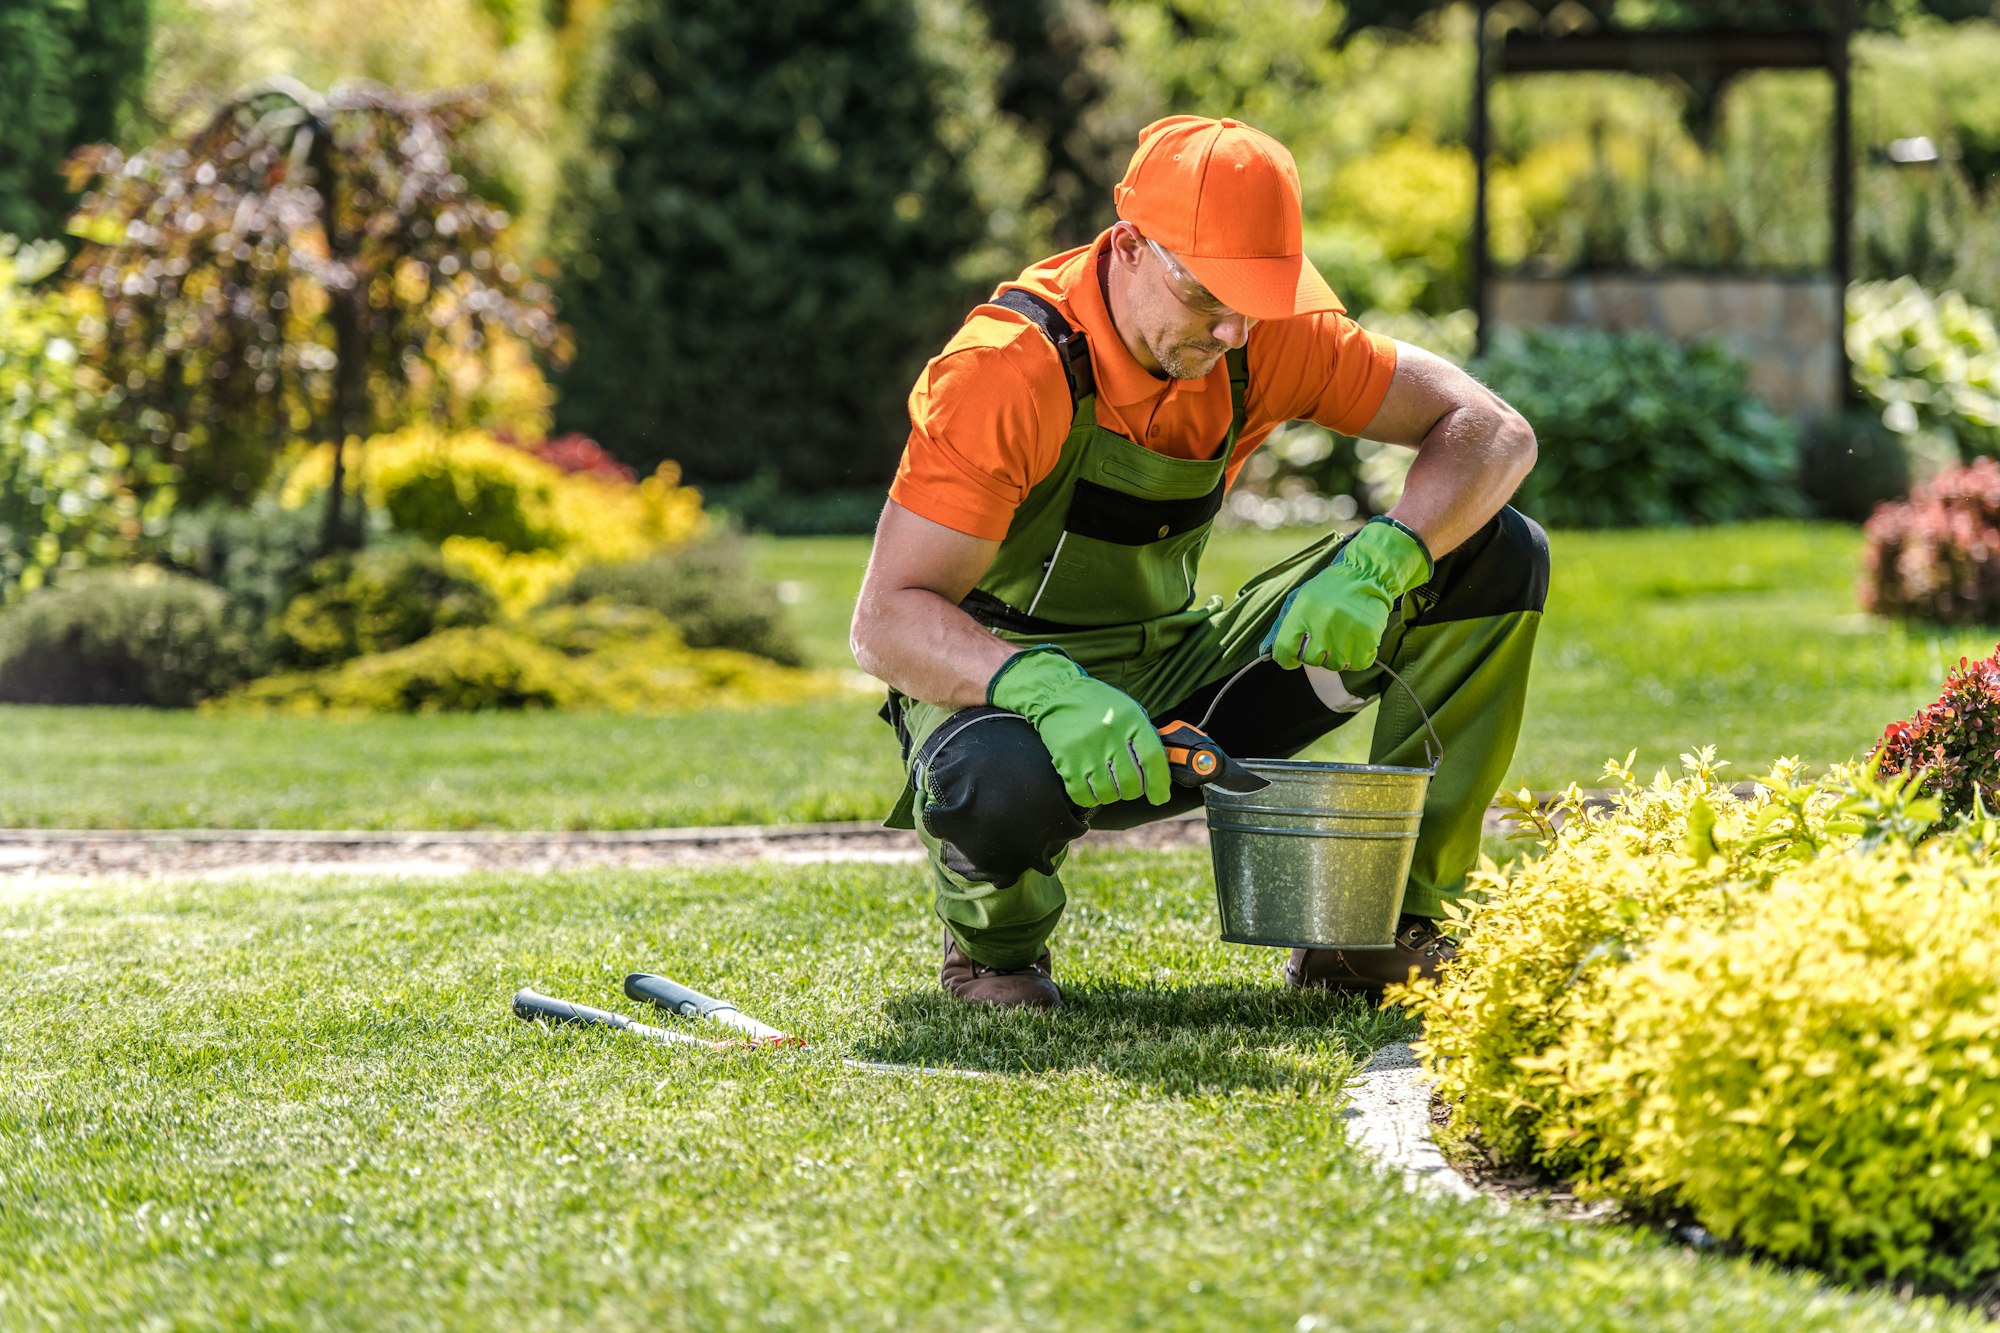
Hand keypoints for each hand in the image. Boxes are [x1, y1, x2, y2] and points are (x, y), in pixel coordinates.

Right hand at [988, 648, 1169, 807]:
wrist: (1057, 693)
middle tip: (1129, 786)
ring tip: (1108, 782)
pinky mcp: (1065, 760)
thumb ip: (1146, 737)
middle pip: (1130, 782)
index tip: (1159, 796)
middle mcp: (1108, 734)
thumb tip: (1161, 772)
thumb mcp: (1129, 710)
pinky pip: (1082, 795)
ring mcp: (1085, 749)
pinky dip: (1090, 798)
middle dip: (1133, 791)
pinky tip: (1091, 787)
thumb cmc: (1097, 705)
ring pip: (1107, 793)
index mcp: (1130, 719)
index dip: (1159, 784)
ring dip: (1112, 795)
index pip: (1152, 759)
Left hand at [1263, 517, 1431, 671]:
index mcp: (1302, 611)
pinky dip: (1357, 657)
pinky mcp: (1367, 637)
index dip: (1286, 658)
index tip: (1292, 658)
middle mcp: (1322, 622)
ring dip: (1338, 656)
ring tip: (1342, 635)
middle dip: (1316, 654)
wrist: (1367, 574)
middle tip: (1325, 638)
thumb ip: (1281, 626)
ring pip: (1335, 665)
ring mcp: (1346, 631)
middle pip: (1311, 660)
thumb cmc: (1330, 589)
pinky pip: (1358, 664)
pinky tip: (1356, 639)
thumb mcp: (1300, 598)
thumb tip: (1265, 653)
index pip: (1284, 650)